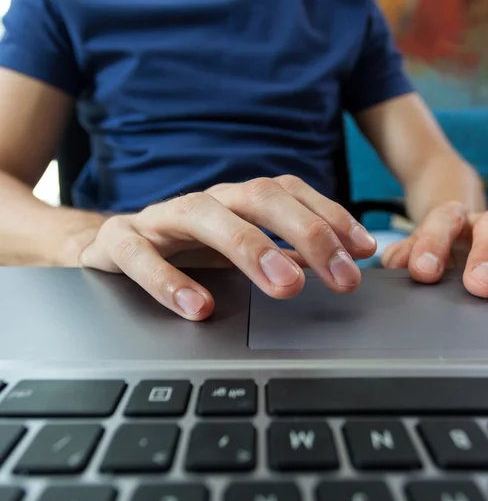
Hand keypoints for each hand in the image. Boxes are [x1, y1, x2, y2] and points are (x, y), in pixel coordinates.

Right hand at [79, 176, 376, 319]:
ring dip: (250, 247)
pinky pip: (140, 254)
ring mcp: (161, 218)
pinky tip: (198, 307)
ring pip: (205, 215)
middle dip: (306, 232)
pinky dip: (168, 278)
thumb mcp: (240, 249)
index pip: (289, 193)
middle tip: (341, 276)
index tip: (363, 250)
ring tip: (286, 284)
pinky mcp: (119, 241)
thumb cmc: (186, 249)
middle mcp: (205, 202)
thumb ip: (284, 253)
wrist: (111, 246)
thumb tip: (339, 264)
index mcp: (236, 202)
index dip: (330, 216)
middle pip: (258, 197)